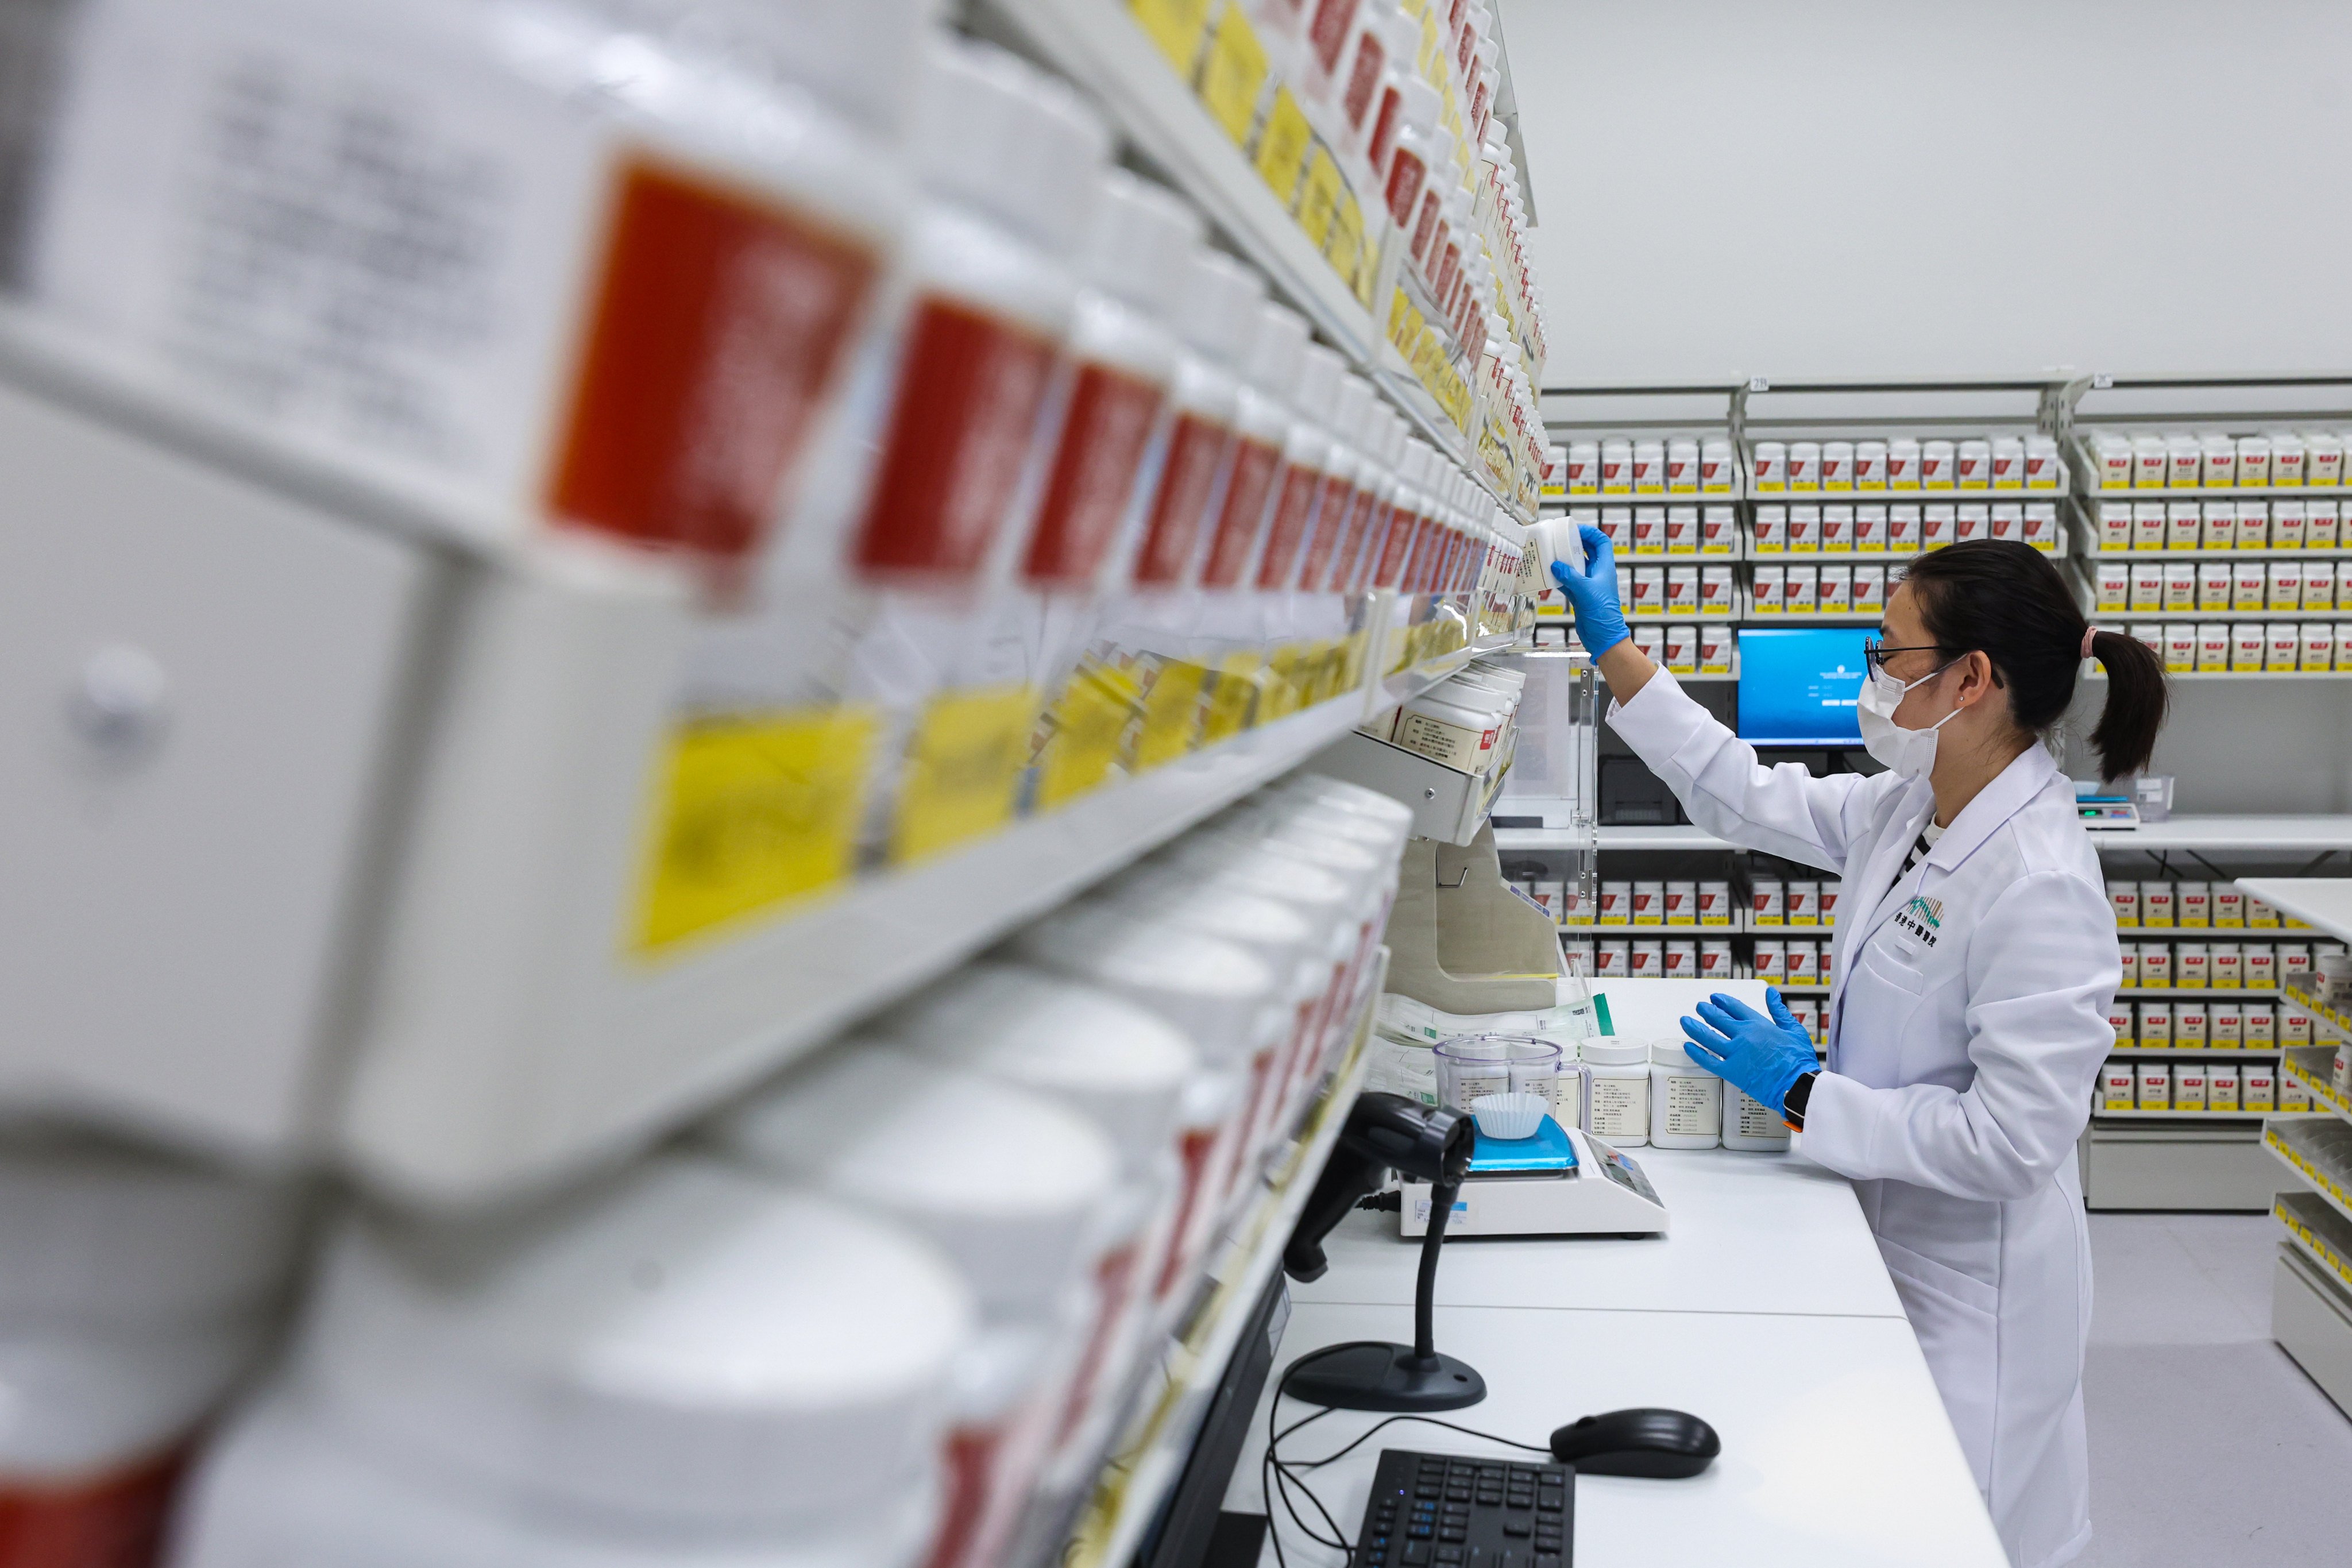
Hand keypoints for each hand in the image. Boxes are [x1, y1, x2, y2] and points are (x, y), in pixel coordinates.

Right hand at [1548, 523, 1627, 656]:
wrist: (1603, 636)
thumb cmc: (1603, 613)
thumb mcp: (1585, 590)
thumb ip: (1570, 576)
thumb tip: (1556, 565)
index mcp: (1605, 568)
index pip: (1601, 542)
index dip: (1590, 532)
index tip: (1576, 529)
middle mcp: (1597, 574)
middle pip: (1587, 551)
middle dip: (1575, 543)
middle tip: (1560, 539)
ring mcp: (1588, 584)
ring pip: (1576, 566)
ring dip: (1565, 560)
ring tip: (1552, 555)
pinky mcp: (1580, 595)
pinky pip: (1568, 581)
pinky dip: (1559, 577)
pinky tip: (1550, 575)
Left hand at [1679, 989, 1816, 1120]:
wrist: (1798, 1084)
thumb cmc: (1798, 1060)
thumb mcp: (1793, 1029)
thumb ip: (1779, 1010)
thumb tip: (1771, 993)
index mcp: (1758, 1024)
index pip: (1734, 1007)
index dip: (1722, 1001)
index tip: (1715, 998)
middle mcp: (1744, 1036)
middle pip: (1717, 1019)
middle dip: (1706, 1011)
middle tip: (1699, 1007)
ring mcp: (1736, 1053)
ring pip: (1708, 1037)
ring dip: (1694, 1027)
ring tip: (1685, 1021)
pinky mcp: (1732, 1071)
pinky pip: (1708, 1060)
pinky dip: (1696, 1053)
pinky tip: (1688, 1047)